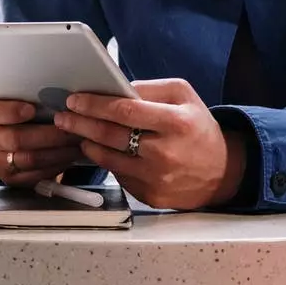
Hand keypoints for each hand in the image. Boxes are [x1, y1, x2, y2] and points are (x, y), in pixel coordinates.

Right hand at [0, 97, 83, 185]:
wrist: (16, 133)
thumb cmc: (23, 110)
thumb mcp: (21, 98)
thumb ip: (30, 96)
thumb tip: (57, 95)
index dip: (10, 111)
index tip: (32, 109)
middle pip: (15, 138)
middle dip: (48, 134)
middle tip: (70, 128)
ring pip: (29, 158)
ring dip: (57, 151)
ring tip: (76, 142)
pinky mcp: (10, 177)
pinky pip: (35, 174)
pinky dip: (56, 165)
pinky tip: (68, 156)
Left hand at [53, 78, 247, 209]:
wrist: (222, 171)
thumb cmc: (198, 128)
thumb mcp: (184, 96)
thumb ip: (149, 89)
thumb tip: (113, 88)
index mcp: (176, 123)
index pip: (125, 111)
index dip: (95, 105)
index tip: (75, 100)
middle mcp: (166, 153)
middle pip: (111, 136)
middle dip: (81, 124)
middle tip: (64, 117)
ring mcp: (157, 178)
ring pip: (109, 159)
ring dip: (88, 144)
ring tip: (78, 133)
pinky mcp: (151, 196)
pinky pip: (119, 176)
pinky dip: (107, 163)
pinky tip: (102, 151)